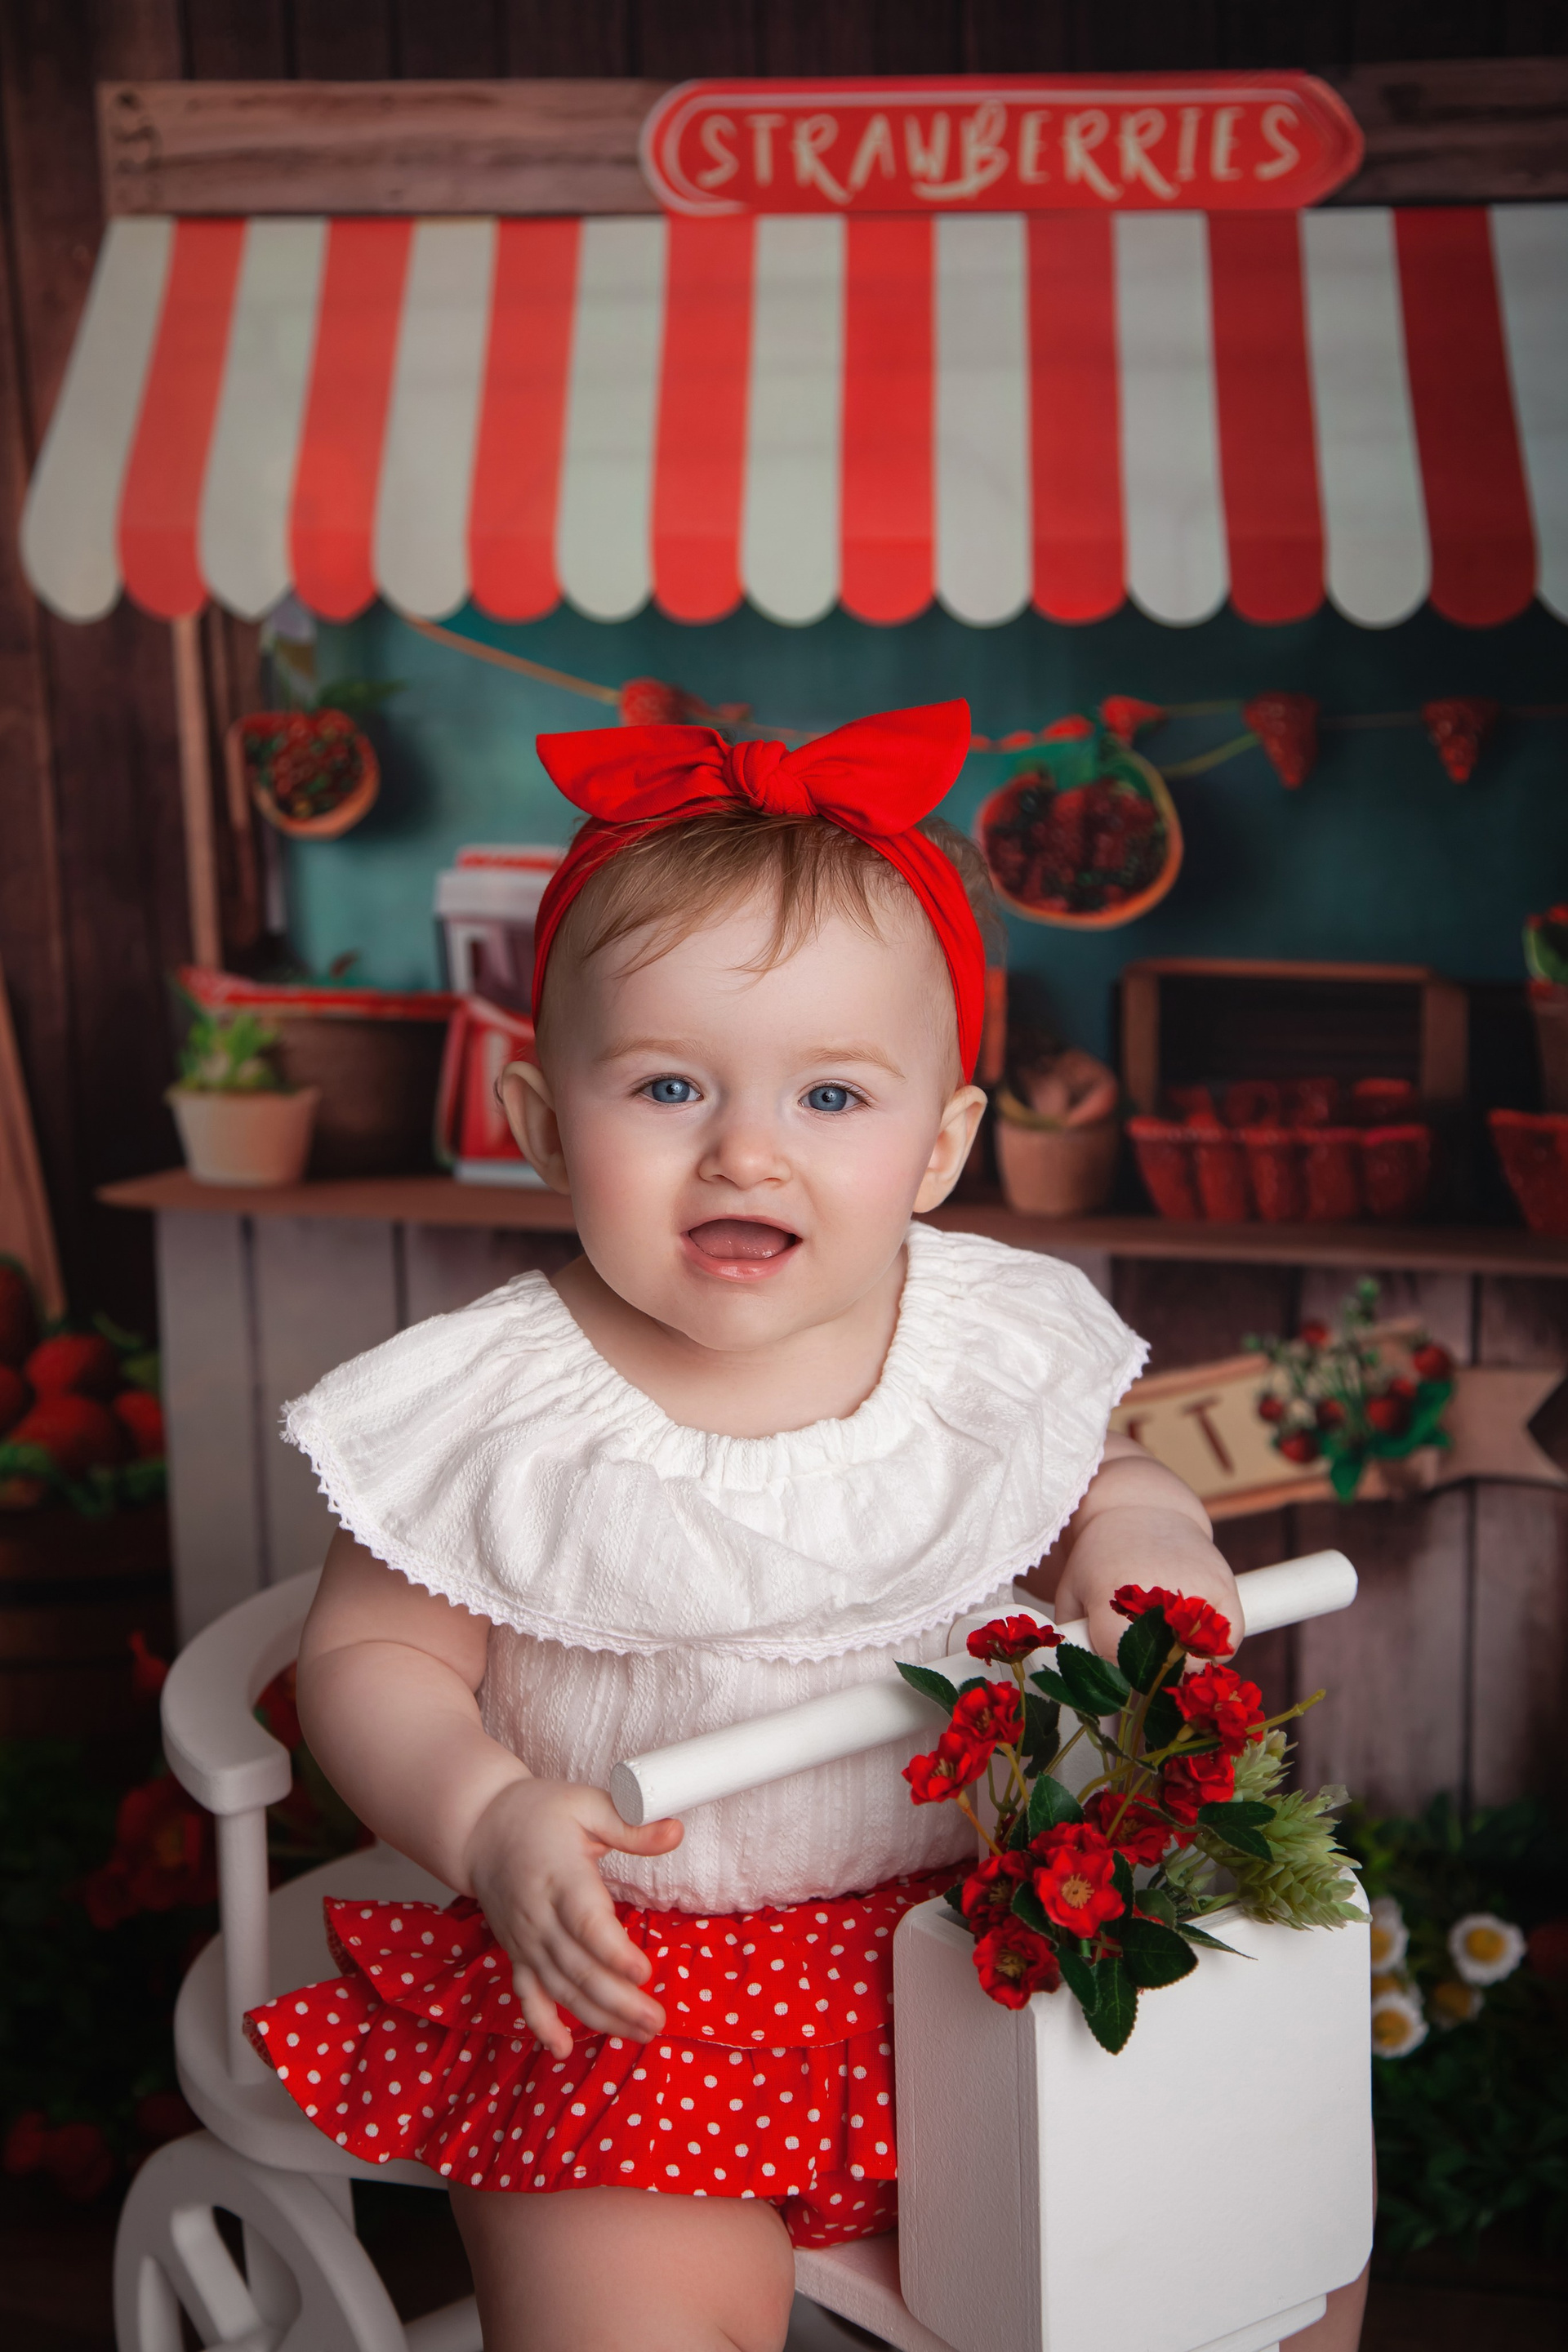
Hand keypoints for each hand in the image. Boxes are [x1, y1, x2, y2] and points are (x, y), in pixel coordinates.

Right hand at [463, 1777, 682, 2058]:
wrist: (479, 1830)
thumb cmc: (539, 1813)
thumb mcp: (586, 1804)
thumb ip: (630, 1824)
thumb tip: (675, 1831)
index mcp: (560, 1876)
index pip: (585, 1922)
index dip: (613, 1952)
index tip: (643, 1972)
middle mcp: (539, 1915)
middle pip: (578, 1967)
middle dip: (618, 2000)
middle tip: (656, 2020)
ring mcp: (525, 1940)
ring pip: (560, 1988)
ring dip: (599, 2016)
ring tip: (640, 2033)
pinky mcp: (517, 1953)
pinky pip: (526, 1995)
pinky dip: (542, 2024)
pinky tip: (563, 2050)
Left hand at [1052, 1507, 1240, 1666]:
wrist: (1141, 1510)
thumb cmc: (1101, 1560)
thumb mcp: (1072, 1597)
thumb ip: (1073, 1644)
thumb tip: (1083, 1692)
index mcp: (1112, 1603)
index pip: (1119, 1669)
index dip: (1115, 1669)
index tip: (1114, 1655)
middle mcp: (1157, 1599)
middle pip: (1161, 1673)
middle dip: (1150, 1672)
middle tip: (1141, 1648)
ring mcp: (1196, 1594)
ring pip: (1197, 1665)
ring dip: (1182, 1662)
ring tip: (1165, 1634)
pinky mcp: (1224, 1589)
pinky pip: (1227, 1646)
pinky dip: (1214, 1650)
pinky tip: (1193, 1634)